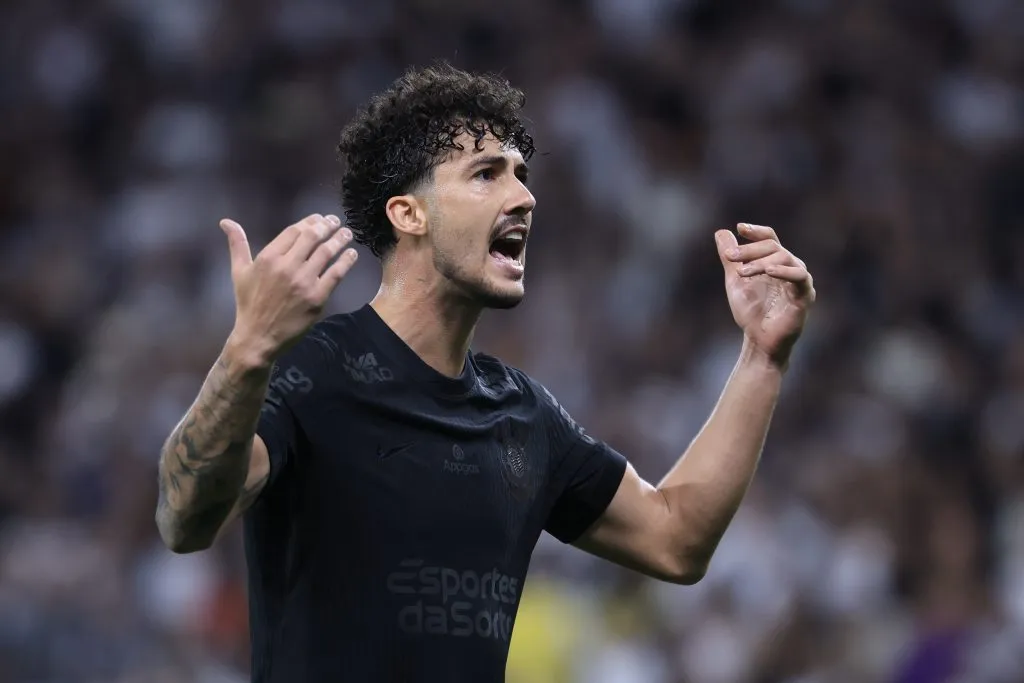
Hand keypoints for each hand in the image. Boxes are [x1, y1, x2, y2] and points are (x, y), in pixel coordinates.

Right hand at [220, 213, 357, 363]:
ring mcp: (304, 282)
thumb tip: (225, 222)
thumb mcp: (239, 272)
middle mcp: (287, 266)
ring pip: (326, 253)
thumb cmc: (249, 304)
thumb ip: (237, 244)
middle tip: (335, 222)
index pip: (294, 231)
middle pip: (312, 237)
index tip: (320, 218)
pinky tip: (352, 254)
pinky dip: (346, 261)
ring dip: (339, 240)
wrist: (258, 337)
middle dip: (327, 226)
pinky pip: (336, 274)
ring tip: (347, 233)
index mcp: (268, 257)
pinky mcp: (317, 297)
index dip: (310, 222)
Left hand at [716, 223, 814, 368]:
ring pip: (784, 258)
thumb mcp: (736, 281)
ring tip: (741, 271)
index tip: (740, 228)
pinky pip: (800, 276)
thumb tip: (721, 232)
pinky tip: (767, 272)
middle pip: (774, 246)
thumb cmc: (751, 312)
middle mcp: (791, 268)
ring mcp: (800, 281)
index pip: (770, 239)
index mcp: (776, 263)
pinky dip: (784, 271)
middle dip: (749, 249)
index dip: (757, 231)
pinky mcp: (805, 295)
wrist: (759, 340)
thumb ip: (730, 259)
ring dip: (759, 262)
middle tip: (729, 257)